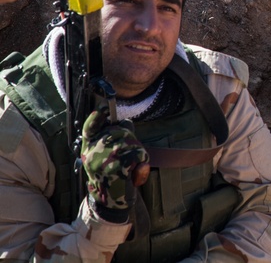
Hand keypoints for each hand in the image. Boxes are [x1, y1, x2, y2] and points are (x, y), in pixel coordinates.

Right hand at [81, 108, 149, 222]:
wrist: (110, 201)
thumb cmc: (111, 175)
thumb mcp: (108, 155)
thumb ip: (116, 137)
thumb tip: (127, 121)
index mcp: (88, 147)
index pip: (90, 127)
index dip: (96, 118)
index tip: (102, 108)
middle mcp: (92, 152)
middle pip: (119, 131)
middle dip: (130, 140)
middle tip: (129, 155)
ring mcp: (103, 160)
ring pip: (130, 142)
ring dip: (137, 151)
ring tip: (131, 165)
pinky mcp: (116, 168)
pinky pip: (137, 154)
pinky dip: (142, 160)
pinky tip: (136, 171)